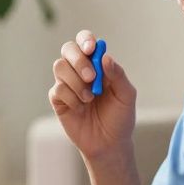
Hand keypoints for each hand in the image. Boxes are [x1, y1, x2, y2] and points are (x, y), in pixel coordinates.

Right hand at [49, 31, 137, 161]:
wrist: (109, 144)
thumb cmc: (120, 117)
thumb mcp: (126, 95)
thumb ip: (118, 75)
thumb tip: (105, 58)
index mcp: (97, 64)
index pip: (86, 42)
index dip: (85, 40)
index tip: (91, 49)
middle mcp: (79, 70)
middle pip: (68, 49)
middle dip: (78, 60)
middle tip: (91, 77)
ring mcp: (67, 84)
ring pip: (60, 67)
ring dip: (76, 82)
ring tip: (90, 99)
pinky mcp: (58, 99)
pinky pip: (57, 89)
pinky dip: (71, 98)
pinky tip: (81, 109)